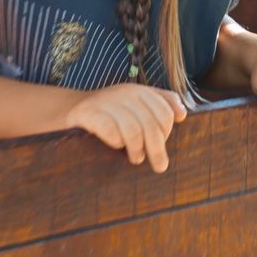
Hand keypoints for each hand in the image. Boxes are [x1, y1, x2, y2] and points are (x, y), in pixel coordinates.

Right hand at [65, 83, 187, 172]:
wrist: (73, 110)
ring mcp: (105, 101)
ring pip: (132, 130)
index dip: (166, 133)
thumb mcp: (137, 105)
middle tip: (158, 165)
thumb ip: (161, 104)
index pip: (164, 113)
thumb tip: (182, 114)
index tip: (162, 146)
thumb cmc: (111, 113)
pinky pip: (110, 131)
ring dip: (136, 149)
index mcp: (139, 91)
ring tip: (135, 158)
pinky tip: (115, 146)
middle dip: (156, 149)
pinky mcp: (88, 112)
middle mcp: (124, 92)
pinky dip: (116, 142)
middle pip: (150, 124)